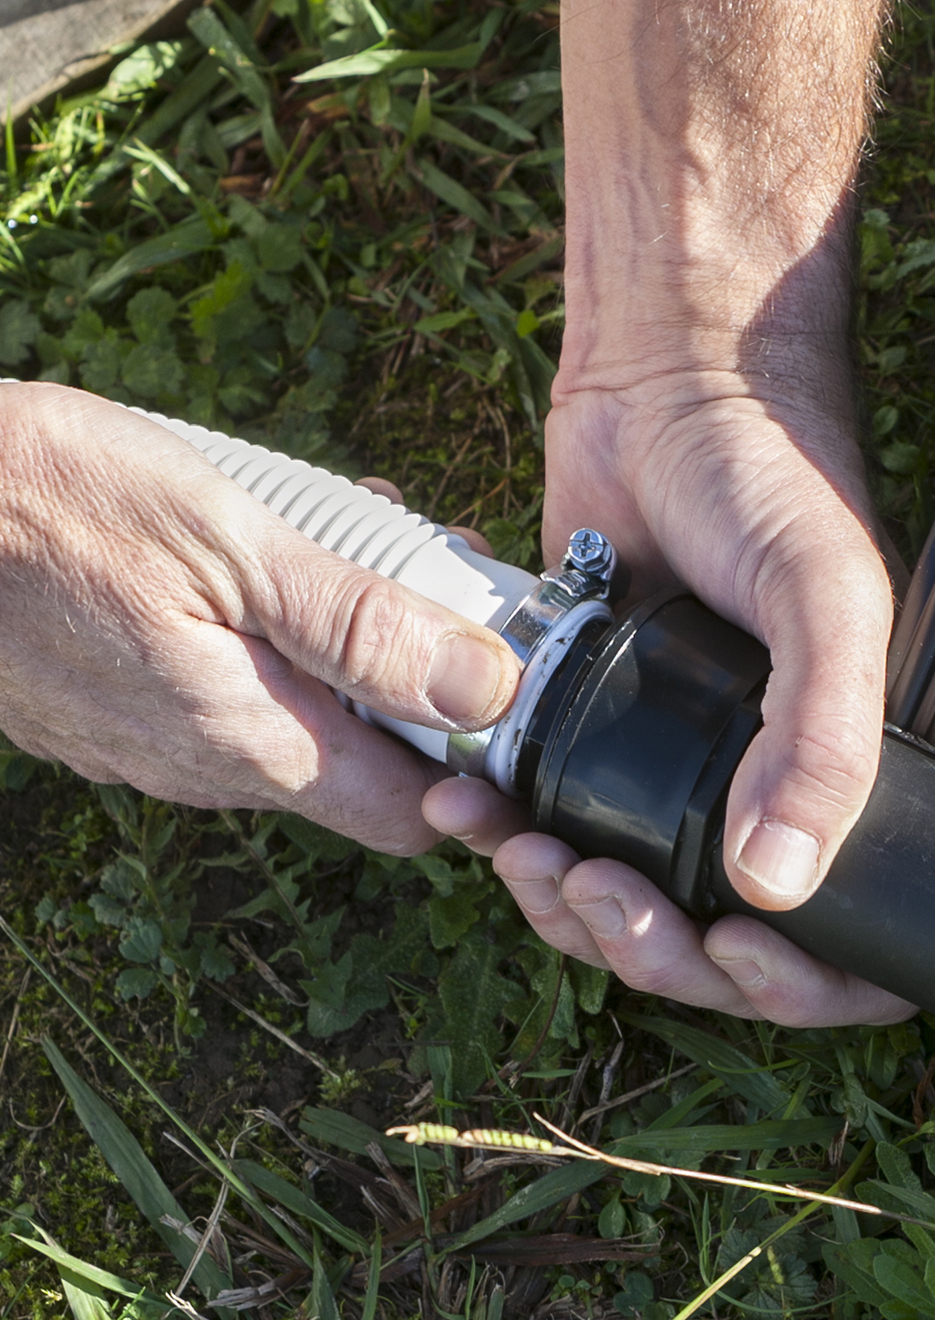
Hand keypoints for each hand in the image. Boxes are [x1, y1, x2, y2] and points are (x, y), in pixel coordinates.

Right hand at [0, 383, 518, 852]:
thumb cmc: (44, 503)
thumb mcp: (232, 541)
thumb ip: (362, 626)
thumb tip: (487, 689)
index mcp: (250, 740)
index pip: (409, 817)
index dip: (475, 773)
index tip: (504, 696)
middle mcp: (201, 767)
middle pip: (359, 764)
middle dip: (412, 681)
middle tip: (422, 574)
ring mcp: (144, 744)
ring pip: (290, 720)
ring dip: (338, 647)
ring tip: (339, 540)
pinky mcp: (104, 710)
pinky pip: (221, 694)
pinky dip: (265, 639)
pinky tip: (256, 558)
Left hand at [430, 0, 920, 1027]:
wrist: (667, 372)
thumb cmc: (777, 472)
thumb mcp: (828, 598)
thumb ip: (825, 738)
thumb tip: (783, 885)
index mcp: (843, 769)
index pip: (846, 937)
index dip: (796, 984)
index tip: (737, 956)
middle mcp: (761, 779)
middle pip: (719, 944)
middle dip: (658, 956)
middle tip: (606, 908)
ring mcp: (671, 760)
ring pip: (628, 902)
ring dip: (572, 915)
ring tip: (527, 864)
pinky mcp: (586, 723)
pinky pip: (553, 826)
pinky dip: (509, 844)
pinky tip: (472, 819)